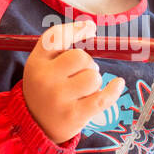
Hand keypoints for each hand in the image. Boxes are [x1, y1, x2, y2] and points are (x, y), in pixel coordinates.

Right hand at [22, 20, 124, 143]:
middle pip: (81, 57)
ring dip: (95, 81)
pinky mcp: (74, 116)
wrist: (36, 126)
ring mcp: (59, 99)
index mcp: (36, 63)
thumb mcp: (41, 66)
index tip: (90, 28)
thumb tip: (90, 26)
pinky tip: (117, 84)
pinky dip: (114, 90)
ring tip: (84, 89)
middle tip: (80, 75)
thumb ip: (59, 46)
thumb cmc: (45, 90)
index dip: (76, 29)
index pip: (57, 37)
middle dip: (87, 64)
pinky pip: (103, 97)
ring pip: (93, 77)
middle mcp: (45, 80)